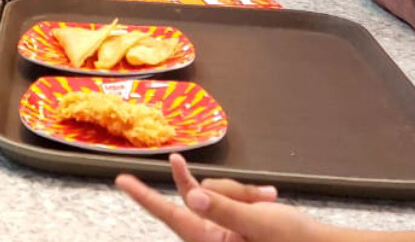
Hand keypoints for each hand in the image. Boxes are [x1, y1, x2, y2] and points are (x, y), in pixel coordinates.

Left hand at [116, 154, 328, 241]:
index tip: (122, 179)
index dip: (146, 197)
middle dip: (228, 191)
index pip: (172, 216)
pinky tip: (270, 197)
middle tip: (242, 186)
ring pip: (218, 189)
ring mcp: (223, 226)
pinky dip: (250, 193)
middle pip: (199, 195)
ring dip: (245, 191)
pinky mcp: (234, 219)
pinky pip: (231, 193)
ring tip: (271, 200)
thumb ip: (224, 208)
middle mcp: (211, 235)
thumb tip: (192, 197)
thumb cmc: (292, 240)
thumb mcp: (258, 223)